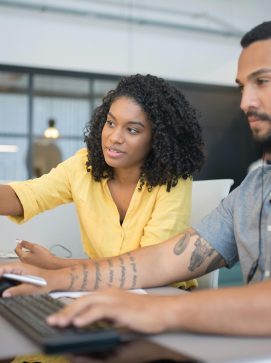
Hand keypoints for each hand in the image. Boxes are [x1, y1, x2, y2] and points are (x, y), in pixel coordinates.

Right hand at [0, 262, 55, 296]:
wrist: (55, 279)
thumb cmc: (46, 281)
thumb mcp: (30, 288)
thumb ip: (17, 291)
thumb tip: (5, 294)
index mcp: (20, 268)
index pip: (3, 268)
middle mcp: (20, 267)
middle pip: (4, 270)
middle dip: (0, 276)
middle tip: (0, 288)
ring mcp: (21, 270)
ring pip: (7, 272)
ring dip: (2, 278)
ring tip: (2, 287)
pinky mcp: (23, 274)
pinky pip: (11, 275)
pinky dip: (6, 279)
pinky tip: (6, 287)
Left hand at [15, 240, 59, 268]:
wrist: (51, 264)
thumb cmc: (44, 257)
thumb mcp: (35, 247)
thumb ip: (26, 243)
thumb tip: (21, 241)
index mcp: (23, 257)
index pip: (17, 249)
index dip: (19, 244)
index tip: (21, 241)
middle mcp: (24, 262)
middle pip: (21, 253)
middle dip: (24, 248)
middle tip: (29, 245)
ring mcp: (28, 264)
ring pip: (25, 256)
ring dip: (28, 252)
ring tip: (36, 250)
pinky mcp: (33, 266)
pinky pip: (29, 259)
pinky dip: (32, 256)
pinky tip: (38, 255)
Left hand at [47, 288, 177, 333]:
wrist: (164, 311)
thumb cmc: (145, 314)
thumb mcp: (121, 316)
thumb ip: (106, 319)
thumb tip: (89, 325)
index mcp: (108, 295)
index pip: (83, 300)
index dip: (68, 309)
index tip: (57, 318)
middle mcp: (109, 294)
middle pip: (81, 300)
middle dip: (64, 311)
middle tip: (51, 322)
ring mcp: (115, 299)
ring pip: (87, 303)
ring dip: (71, 314)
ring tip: (59, 324)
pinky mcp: (121, 307)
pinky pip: (101, 311)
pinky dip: (88, 316)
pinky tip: (78, 323)